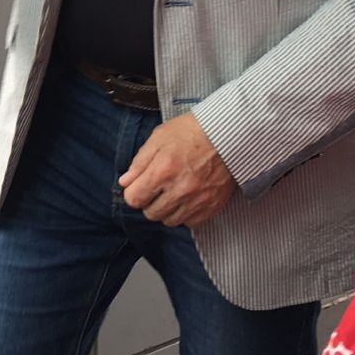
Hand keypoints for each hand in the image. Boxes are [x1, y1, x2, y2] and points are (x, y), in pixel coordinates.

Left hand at [118, 110, 236, 225]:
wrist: (228, 135)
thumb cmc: (192, 132)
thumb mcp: (159, 138)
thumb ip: (139, 162)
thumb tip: (125, 182)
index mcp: (163, 171)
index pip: (134, 199)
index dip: (133, 192)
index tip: (139, 186)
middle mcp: (179, 190)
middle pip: (150, 213)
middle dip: (149, 201)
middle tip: (157, 188)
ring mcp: (197, 201)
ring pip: (170, 221)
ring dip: (167, 210)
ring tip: (173, 193)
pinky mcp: (212, 207)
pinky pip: (190, 223)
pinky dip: (186, 214)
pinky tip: (187, 199)